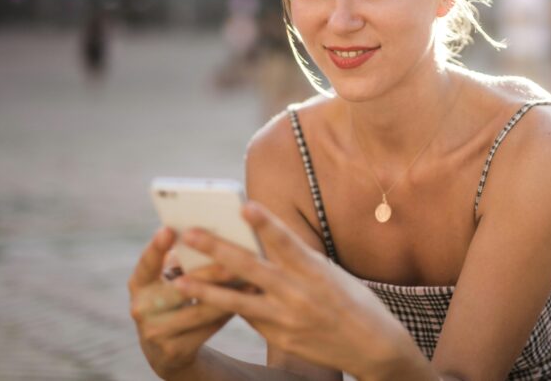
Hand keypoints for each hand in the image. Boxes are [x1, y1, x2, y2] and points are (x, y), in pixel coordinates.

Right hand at [128, 227, 234, 377]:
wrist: (167, 348)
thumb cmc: (175, 298)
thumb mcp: (169, 280)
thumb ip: (182, 262)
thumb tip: (214, 238)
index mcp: (139, 284)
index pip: (146, 263)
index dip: (156, 247)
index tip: (169, 229)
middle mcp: (141, 308)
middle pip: (179, 289)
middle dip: (209, 274)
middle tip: (234, 262)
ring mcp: (155, 332)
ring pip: (198, 311)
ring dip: (227, 296)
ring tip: (251, 280)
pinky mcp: (173, 351)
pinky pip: (207, 329)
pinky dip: (228, 312)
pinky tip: (248, 301)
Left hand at [172, 202, 423, 378]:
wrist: (372, 345)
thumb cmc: (352, 299)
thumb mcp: (328, 272)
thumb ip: (296, 261)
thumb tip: (260, 246)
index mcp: (314, 270)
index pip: (285, 241)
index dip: (265, 222)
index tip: (244, 205)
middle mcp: (298, 293)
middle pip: (251, 268)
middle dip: (217, 249)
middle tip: (189, 234)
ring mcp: (287, 318)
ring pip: (237, 300)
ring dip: (205, 287)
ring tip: (179, 277)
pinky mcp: (280, 337)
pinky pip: (248, 318)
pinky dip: (226, 305)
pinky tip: (203, 298)